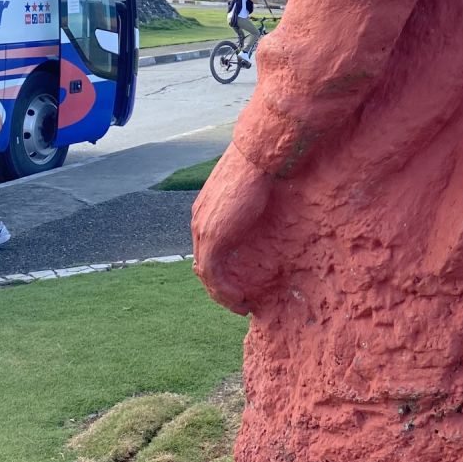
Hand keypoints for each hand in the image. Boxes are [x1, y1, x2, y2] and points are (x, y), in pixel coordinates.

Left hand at [192, 144, 276, 314]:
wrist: (257, 155)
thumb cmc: (260, 163)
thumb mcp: (249, 186)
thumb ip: (247, 200)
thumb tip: (264, 204)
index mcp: (205, 209)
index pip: (206, 246)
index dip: (219, 266)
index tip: (237, 279)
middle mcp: (198, 221)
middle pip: (202, 262)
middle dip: (219, 284)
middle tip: (237, 299)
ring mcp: (203, 230)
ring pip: (206, 274)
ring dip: (222, 294)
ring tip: (240, 306)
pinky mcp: (213, 239)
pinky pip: (214, 276)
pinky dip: (226, 293)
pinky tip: (240, 302)